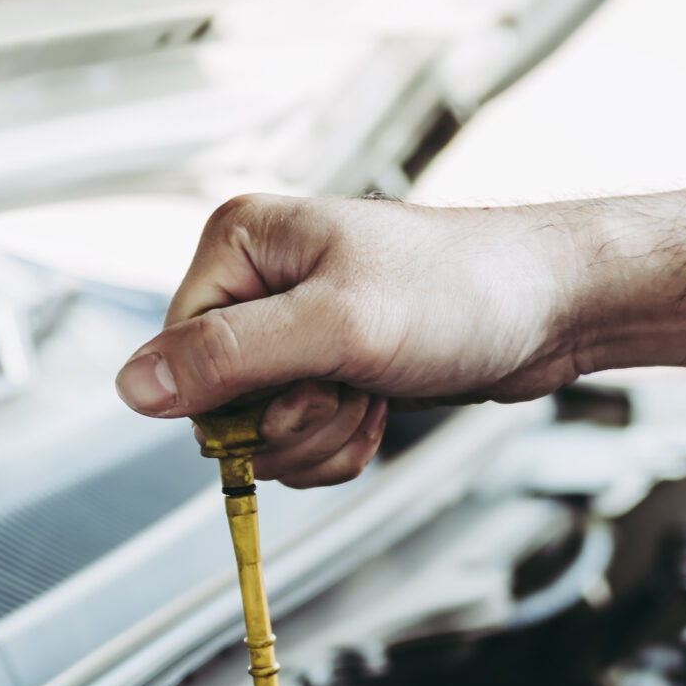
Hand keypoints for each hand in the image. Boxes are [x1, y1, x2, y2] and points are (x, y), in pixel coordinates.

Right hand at [115, 182, 685, 485]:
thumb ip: (230, 360)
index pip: (180, 358)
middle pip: (219, 403)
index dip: (238, 401)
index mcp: (238, 244)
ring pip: (263, 429)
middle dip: (290, 422)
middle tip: (349, 392)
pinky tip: (380, 411)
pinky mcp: (330, 365)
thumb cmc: (463, 294)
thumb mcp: (336, 329)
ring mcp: (295, 327)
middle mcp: (257, 281)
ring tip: (373, 396)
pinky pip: (301, 436)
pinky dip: (341, 442)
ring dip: (322, 436)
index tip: (301, 392)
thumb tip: (134, 388)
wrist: (551, 309)